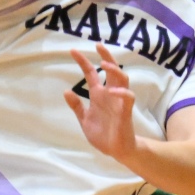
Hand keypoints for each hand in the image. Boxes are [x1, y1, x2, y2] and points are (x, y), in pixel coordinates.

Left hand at [64, 47, 137, 164]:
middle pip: (111, 70)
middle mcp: (110, 94)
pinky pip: (128, 98)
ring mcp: (119, 101)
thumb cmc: (102, 134)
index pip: (91, 74)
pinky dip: (122, 92)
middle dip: (106, 56)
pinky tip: (113, 90)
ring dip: (114, 70)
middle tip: (98, 44)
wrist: (115, 150)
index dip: (83, 62)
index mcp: (99, 94)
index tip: (73, 51)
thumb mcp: (84, 119)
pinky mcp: (126, 111)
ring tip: (103, 64)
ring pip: (122, 79)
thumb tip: (66, 91)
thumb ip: (77, 106)